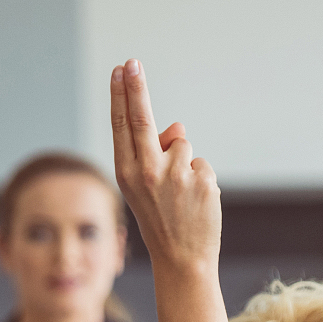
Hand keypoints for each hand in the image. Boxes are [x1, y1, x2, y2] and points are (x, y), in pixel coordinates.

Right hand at [109, 59, 219, 278]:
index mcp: (127, 173)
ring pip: (182, 145)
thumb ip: (155, 154)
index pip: (122, 125)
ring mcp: (175, 175)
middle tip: (132, 62)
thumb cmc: (161, 219)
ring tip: (180, 195)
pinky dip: (200, 180)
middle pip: (142, 118)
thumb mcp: (146, 188)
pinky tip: (195, 203)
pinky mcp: (201, 181)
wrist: (181, 259)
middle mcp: (147, 171)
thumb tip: (177, 127)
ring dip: (184, 164)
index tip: (121, 70)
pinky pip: (201, 165)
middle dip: (136, 87)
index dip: (121, 95)